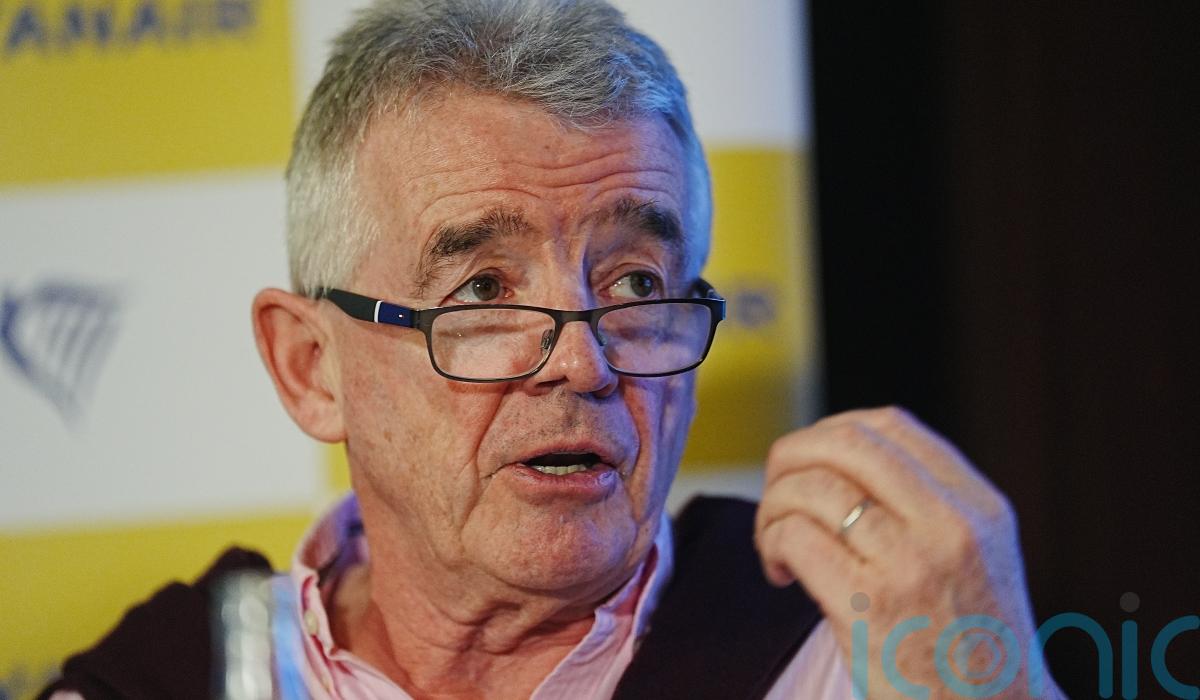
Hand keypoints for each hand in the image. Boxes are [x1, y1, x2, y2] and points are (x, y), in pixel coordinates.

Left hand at [755, 407, 1061, 698]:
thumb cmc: (970, 648)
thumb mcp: (977, 557)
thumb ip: (927, 503)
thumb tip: (835, 459)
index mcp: (978, 506)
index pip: (892, 426)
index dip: (833, 431)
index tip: (810, 461)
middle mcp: (949, 526)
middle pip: (846, 443)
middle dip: (792, 455)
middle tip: (775, 487)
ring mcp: (910, 564)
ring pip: (811, 487)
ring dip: (772, 507)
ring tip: (775, 542)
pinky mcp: (868, 606)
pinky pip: (795, 537)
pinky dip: (771, 544)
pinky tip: (780, 571)